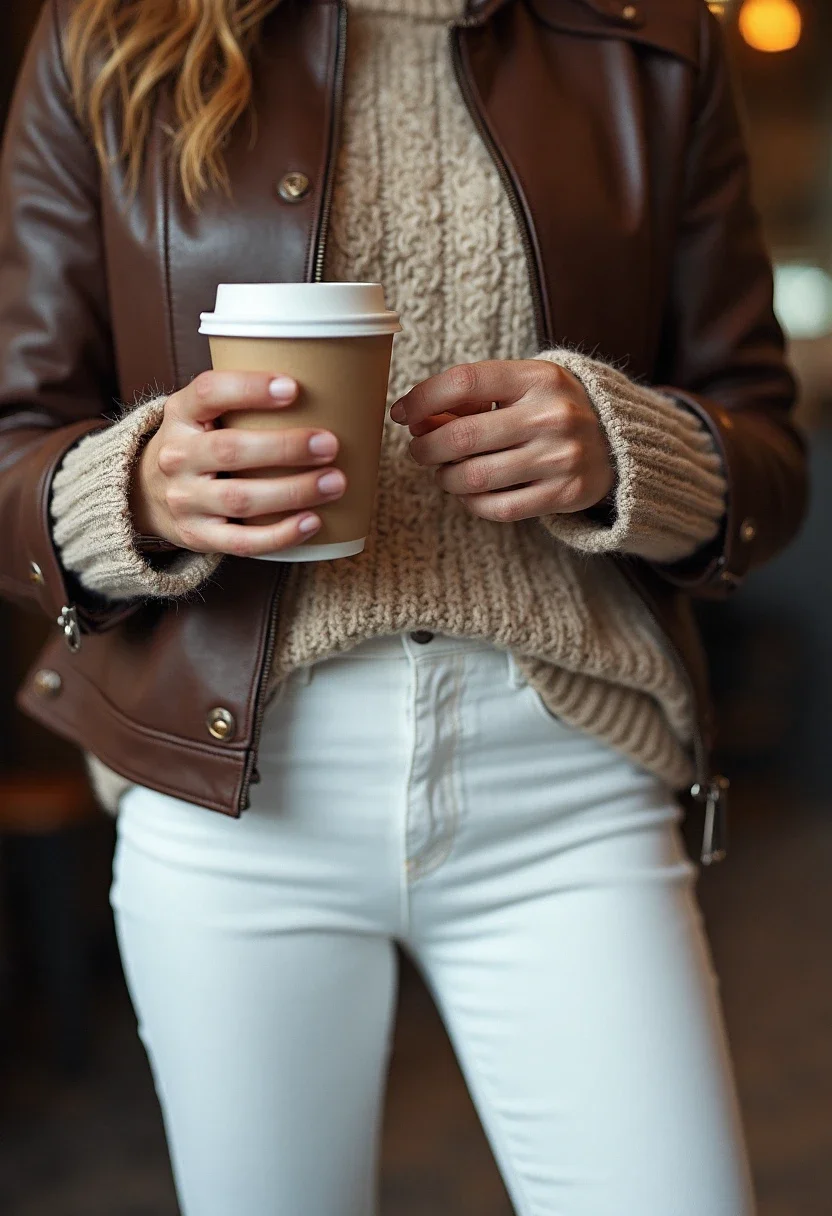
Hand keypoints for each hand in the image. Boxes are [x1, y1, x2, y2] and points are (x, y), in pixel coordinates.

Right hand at [131, 371, 346, 556]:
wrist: (144, 495)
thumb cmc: (195, 445)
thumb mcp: (199, 413)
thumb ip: (240, 400)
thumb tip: (325, 385)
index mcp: (180, 415)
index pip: (209, 392)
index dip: (250, 388)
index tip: (294, 387)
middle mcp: (177, 457)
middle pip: (231, 450)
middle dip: (286, 447)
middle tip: (330, 444)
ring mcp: (185, 501)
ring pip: (241, 498)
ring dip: (293, 491)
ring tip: (335, 482)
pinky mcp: (198, 536)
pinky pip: (242, 541)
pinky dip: (281, 534)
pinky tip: (313, 521)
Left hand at [390, 359, 613, 522]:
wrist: (618, 442)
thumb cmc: (550, 410)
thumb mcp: (519, 389)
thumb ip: (470, 400)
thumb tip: (413, 419)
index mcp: (538, 377)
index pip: (463, 380)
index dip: (422, 398)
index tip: (402, 414)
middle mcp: (552, 415)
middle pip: (461, 436)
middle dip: (426, 448)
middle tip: (419, 451)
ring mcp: (561, 457)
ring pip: (474, 478)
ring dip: (446, 478)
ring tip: (445, 472)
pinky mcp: (566, 493)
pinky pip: (499, 508)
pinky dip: (472, 504)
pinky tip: (470, 494)